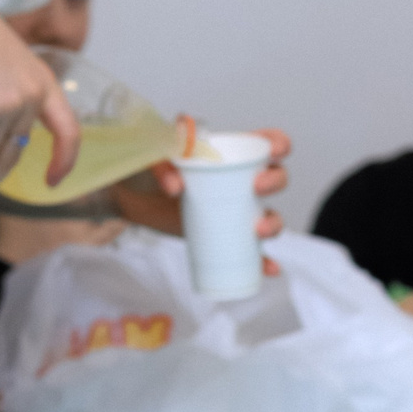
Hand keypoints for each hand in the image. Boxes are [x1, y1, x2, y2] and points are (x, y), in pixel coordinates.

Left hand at [112, 127, 291, 258]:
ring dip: (274, 224)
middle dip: (275, 181)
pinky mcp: (227, 236)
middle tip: (256, 187)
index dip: (279, 144)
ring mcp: (236, 211)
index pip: (267, 143)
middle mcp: (241, 182)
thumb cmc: (152, 171)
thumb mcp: (156, 157)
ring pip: (270, 216)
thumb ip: (163, 162)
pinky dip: (264, 262)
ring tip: (258, 231)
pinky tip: (268, 268)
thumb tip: (176, 186)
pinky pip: (252, 252)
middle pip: (277, 178)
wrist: (133, 198)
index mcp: (231, 154)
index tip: (274, 152)